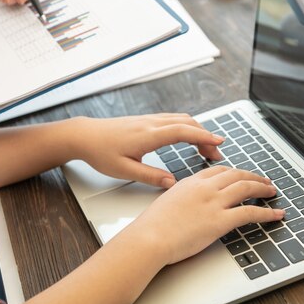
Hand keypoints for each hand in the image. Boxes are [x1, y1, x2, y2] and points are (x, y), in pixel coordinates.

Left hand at [71, 114, 224, 188]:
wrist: (84, 135)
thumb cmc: (100, 153)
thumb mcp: (124, 171)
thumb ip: (150, 177)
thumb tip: (172, 183)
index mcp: (148, 136)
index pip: (182, 132)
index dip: (203, 137)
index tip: (219, 143)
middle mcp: (151, 124)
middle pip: (187, 124)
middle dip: (205, 137)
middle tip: (216, 155)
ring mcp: (149, 120)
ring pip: (181, 120)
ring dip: (197, 131)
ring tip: (206, 149)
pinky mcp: (146, 121)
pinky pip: (173, 120)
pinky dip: (187, 128)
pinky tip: (189, 138)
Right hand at [128, 167, 284, 264]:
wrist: (148, 238)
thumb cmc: (152, 227)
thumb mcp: (167, 203)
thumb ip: (183, 200)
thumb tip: (190, 207)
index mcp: (191, 182)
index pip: (219, 170)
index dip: (235, 172)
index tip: (242, 175)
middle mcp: (204, 188)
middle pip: (236, 175)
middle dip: (254, 177)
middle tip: (264, 181)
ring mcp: (214, 203)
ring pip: (246, 188)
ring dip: (263, 189)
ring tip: (272, 192)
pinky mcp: (220, 221)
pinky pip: (250, 212)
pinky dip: (267, 213)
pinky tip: (276, 214)